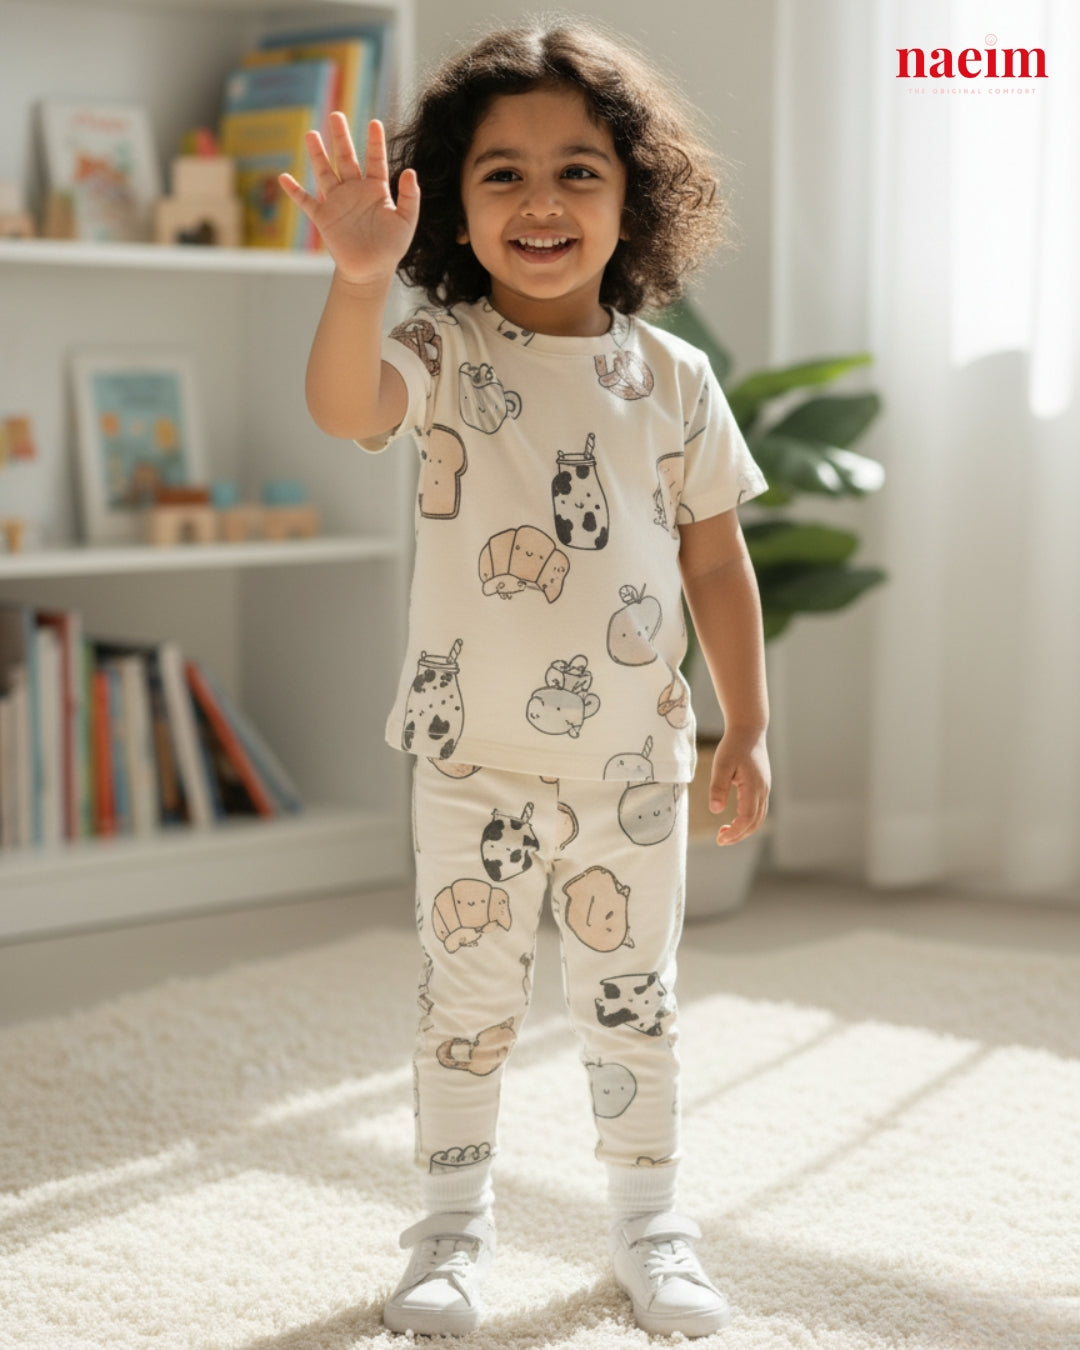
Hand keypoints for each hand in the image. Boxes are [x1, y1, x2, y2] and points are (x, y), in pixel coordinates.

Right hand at [278, 114, 419, 286]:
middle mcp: (354, 191)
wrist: (371, 271)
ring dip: (317, 155)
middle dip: (341, 137)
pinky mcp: (324, 218)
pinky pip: (306, 201)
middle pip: (346, 158)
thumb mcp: (406, 222)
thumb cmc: (391, 248)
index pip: (375, 160)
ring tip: (311, 134)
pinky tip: (284, 178)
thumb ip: (410, 197)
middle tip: (336, 115)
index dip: (375, 142)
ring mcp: (337, 202)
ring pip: (325, 172)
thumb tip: (410, 171)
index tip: (375, 123)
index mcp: (376, 189)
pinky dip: (294, 191)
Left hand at [708, 730, 769, 845]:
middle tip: (720, 840)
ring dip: (743, 829)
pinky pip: (758, 809)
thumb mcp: (721, 764)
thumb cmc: (734, 746)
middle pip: (755, 823)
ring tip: (724, 832)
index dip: (734, 832)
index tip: (720, 839)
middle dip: (739, 835)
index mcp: (754, 787)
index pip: (747, 819)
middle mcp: (763, 790)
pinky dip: (748, 820)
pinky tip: (734, 819)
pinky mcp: (762, 786)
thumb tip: (715, 810)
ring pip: (758, 818)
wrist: (749, 730)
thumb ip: (718, 787)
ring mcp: (765, 789)